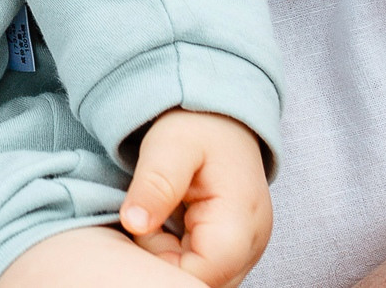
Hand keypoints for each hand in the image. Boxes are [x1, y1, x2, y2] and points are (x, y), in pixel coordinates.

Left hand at [121, 110, 272, 285]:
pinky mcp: (236, 248)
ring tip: (163, 215)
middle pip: (202, 282)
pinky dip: (179, 254)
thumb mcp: (170, 146)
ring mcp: (247, 249)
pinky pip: (204, 268)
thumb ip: (155, 184)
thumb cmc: (196, 126)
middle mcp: (252, 245)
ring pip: (201, 278)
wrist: (220, 115)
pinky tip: (171, 223)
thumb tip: (133, 223)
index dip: (162, 260)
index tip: (145, 224)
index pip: (200, 276)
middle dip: (166, 261)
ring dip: (172, 258)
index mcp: (241, 223)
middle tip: (150, 216)